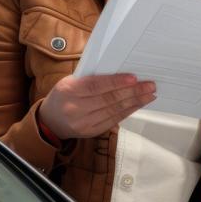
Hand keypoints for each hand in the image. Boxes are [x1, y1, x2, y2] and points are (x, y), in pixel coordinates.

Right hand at [38, 74, 155, 139]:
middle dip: (132, 92)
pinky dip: (128, 111)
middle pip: (108, 99)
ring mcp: (83, 122)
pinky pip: (113, 120)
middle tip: (150, 86)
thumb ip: (91, 77)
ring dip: (135, 102)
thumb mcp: (70, 81)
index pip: (95, 86)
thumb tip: (119, 70)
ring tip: (149, 94)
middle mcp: (75, 108)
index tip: (134, 78)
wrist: (50, 120)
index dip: (116, 82)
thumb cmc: (64, 95)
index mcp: (69, 90)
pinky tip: (138, 104)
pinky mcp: (91, 131)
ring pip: (114, 111)